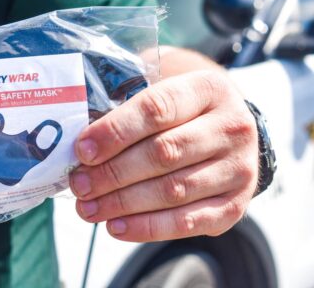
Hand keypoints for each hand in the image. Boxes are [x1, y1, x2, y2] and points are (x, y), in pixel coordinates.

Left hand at [69, 70, 258, 241]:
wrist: (229, 134)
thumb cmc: (180, 113)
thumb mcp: (163, 94)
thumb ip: (127, 110)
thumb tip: (81, 145)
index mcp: (207, 89)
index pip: (157, 108)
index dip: (116, 131)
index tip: (82, 150)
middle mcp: (231, 127)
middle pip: (163, 153)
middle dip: (113, 172)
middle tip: (79, 184)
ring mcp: (238, 169)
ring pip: (173, 190)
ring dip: (123, 203)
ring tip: (87, 208)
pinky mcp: (234, 205)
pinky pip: (187, 222)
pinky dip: (147, 227)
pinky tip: (115, 226)